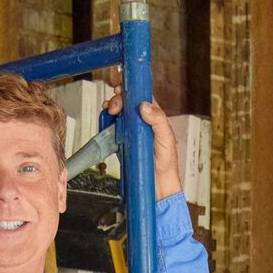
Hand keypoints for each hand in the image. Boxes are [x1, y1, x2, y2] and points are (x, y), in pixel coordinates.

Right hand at [102, 88, 183, 204]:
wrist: (156, 184)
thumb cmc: (166, 162)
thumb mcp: (166, 138)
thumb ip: (158, 120)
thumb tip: (143, 106)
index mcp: (154, 116)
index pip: (141, 95)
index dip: (130, 89)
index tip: (122, 89)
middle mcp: (142, 120)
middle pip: (126, 101)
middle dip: (118, 99)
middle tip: (115, 107)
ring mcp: (130, 130)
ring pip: (118, 112)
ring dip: (111, 107)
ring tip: (109, 111)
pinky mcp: (121, 140)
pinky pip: (111, 127)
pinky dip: (106, 122)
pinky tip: (106, 121)